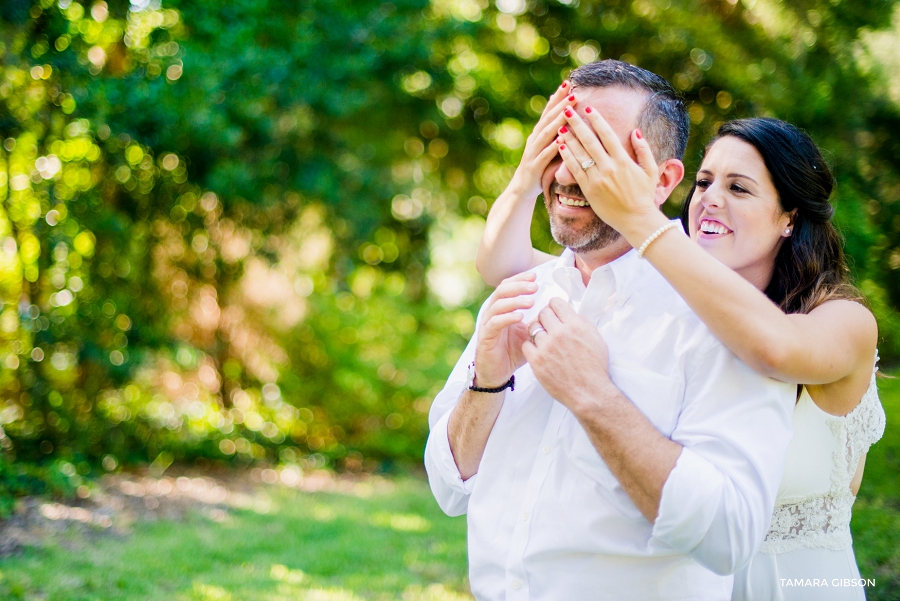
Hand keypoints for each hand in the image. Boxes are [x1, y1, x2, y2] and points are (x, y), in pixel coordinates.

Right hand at [474, 272, 537, 387]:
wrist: (497, 374)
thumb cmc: (512, 352)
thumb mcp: (528, 333)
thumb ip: (536, 321)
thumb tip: (555, 309)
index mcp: (502, 309)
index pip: (508, 286)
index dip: (520, 279)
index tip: (535, 276)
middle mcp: (492, 313)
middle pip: (501, 290)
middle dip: (519, 286)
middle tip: (535, 286)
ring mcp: (487, 324)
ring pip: (498, 305)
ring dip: (515, 301)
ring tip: (531, 301)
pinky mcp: (485, 337)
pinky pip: (494, 323)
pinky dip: (507, 318)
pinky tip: (520, 317)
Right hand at [507, 82, 577, 198]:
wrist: (521, 190)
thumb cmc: (539, 169)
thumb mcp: (548, 149)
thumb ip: (556, 136)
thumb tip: (570, 119)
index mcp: (538, 135)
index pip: (548, 112)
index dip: (557, 97)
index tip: (568, 83)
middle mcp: (534, 140)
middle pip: (548, 118)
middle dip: (560, 104)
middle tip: (572, 90)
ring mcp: (533, 153)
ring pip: (546, 134)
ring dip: (558, 121)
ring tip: (569, 109)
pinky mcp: (534, 167)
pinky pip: (545, 155)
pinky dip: (553, 147)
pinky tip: (563, 139)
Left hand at [522, 297, 611, 412]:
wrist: (589, 392)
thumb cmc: (595, 368)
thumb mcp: (596, 338)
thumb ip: (582, 323)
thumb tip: (570, 313)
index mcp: (575, 325)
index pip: (556, 302)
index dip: (554, 307)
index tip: (555, 313)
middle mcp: (560, 333)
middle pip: (542, 313)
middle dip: (545, 318)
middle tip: (549, 327)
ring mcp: (546, 347)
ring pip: (532, 328)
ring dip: (538, 332)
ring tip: (545, 341)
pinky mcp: (537, 361)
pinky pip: (526, 345)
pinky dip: (531, 347)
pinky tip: (539, 352)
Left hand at [557, 107, 673, 243]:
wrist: (636, 219)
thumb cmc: (644, 195)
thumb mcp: (651, 170)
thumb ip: (644, 150)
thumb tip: (635, 132)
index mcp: (623, 160)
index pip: (607, 134)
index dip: (596, 120)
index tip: (588, 108)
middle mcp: (609, 167)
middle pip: (589, 141)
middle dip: (577, 124)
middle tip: (567, 110)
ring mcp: (597, 179)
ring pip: (579, 154)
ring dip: (568, 138)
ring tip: (560, 126)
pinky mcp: (589, 190)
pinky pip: (575, 170)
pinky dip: (567, 157)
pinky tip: (561, 147)